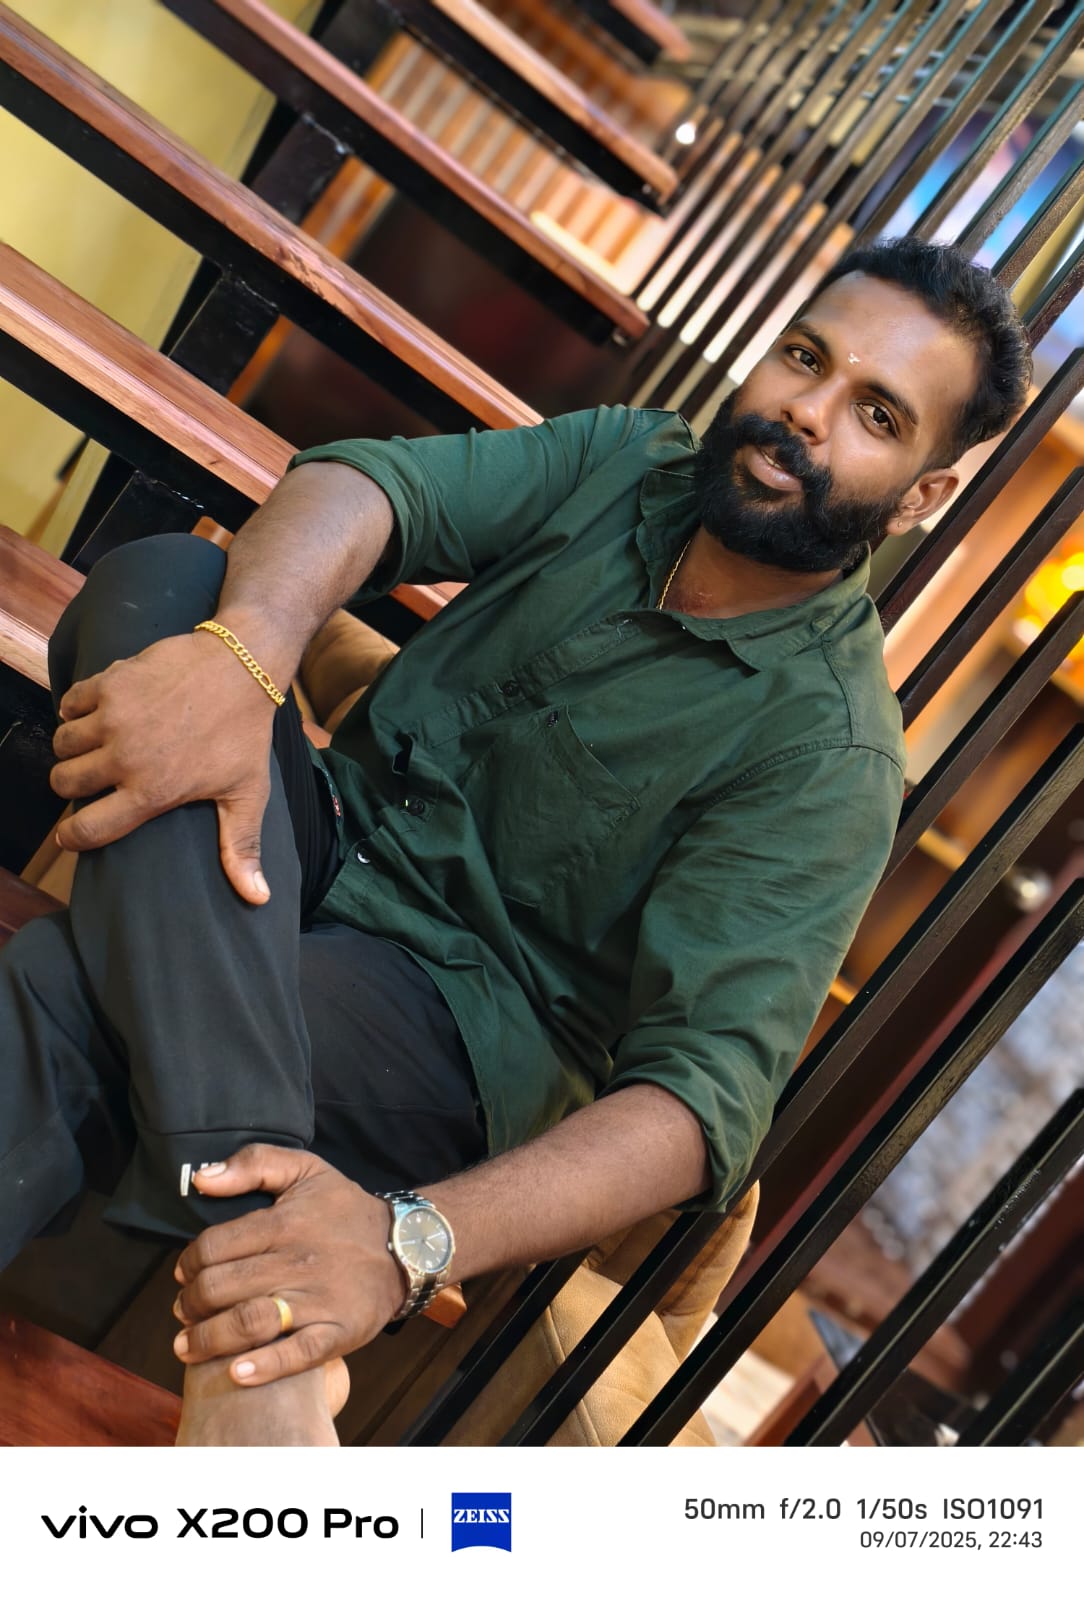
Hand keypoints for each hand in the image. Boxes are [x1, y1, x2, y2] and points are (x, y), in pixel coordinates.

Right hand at [51, 631, 277, 902]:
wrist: (242, 665)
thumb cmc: (244, 734)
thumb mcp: (247, 793)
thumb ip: (241, 846)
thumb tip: (257, 899)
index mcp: (152, 791)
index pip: (88, 830)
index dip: (72, 836)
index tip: (72, 833)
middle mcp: (126, 758)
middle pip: (64, 783)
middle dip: (71, 785)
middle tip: (90, 779)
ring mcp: (114, 718)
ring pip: (62, 743)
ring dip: (72, 747)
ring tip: (94, 746)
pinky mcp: (110, 683)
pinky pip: (69, 703)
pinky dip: (75, 709)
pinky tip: (97, 713)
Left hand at [171, 1146, 404, 1386]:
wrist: (406, 1245)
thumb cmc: (346, 1211)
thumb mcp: (306, 1170)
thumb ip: (253, 1162)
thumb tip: (201, 1177)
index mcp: (284, 1222)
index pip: (214, 1247)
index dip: (189, 1263)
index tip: (184, 1274)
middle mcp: (297, 1261)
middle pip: (222, 1288)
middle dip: (190, 1305)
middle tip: (183, 1312)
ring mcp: (319, 1299)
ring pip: (249, 1322)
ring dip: (209, 1340)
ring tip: (188, 1347)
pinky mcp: (339, 1331)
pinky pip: (297, 1353)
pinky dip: (264, 1367)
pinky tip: (237, 1373)